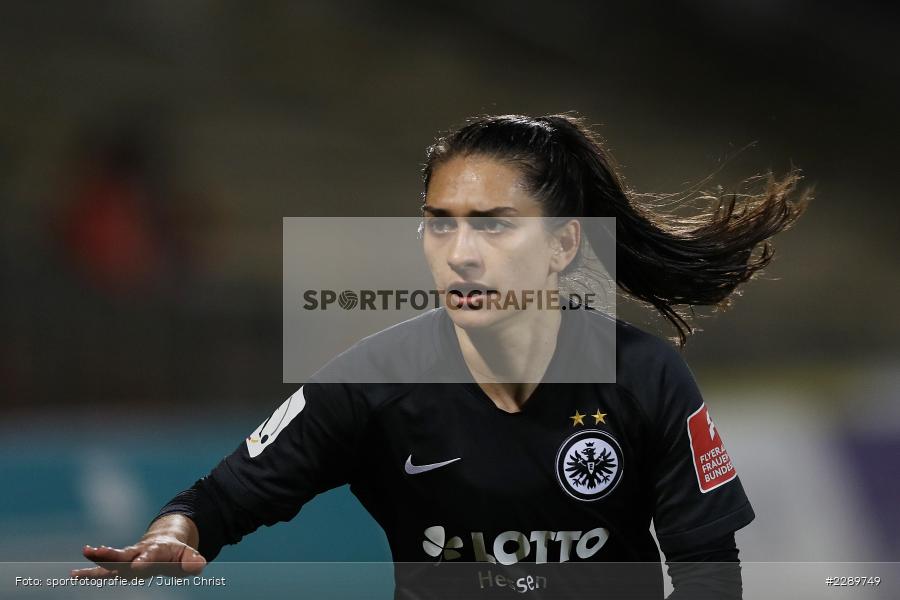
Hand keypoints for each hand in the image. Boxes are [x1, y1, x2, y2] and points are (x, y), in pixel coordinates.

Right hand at [71, 537, 206, 578]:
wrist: (165, 542)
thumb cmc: (177, 554)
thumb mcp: (190, 557)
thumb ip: (194, 561)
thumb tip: (198, 565)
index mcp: (158, 551)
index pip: (151, 557)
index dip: (145, 562)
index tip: (137, 567)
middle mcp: (140, 552)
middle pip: (126, 555)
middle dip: (113, 555)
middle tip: (99, 551)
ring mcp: (129, 557)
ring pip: (113, 559)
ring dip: (100, 557)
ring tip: (86, 551)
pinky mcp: (121, 564)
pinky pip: (105, 569)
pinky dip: (90, 572)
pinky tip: (74, 574)